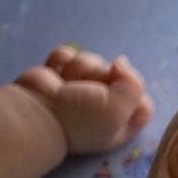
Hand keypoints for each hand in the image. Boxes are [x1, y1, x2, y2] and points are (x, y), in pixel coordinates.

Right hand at [14, 45, 153, 153]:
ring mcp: (81, 88)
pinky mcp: (61, 74)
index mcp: (121, 122)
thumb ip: (134, 83)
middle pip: (119, 75)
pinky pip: (70, 54)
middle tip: (88, 90)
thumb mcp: (117, 108)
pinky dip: (63, 58)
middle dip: (103, 76)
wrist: (35, 111)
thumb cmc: (78, 118)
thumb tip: (122, 61)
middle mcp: (104, 106)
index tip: (119, 92)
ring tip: (68, 84)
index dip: (134, 93)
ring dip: (81, 68)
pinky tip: (56, 72)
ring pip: (94, 61)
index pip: (143, 102)